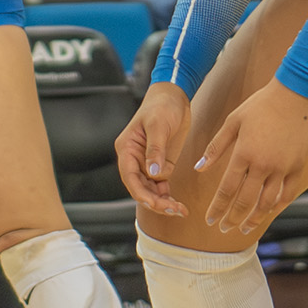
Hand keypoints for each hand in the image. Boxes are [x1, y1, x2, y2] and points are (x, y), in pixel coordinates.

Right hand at [117, 82, 193, 216]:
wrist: (174, 96)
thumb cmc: (162, 105)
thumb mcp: (158, 125)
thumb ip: (155, 150)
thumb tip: (153, 173)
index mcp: (127, 149)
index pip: (129, 177)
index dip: (140, 193)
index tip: (154, 203)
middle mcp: (134, 159)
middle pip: (140, 188)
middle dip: (154, 202)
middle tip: (173, 210)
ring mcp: (147, 163)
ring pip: (150, 190)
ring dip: (163, 202)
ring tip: (180, 210)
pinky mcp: (160, 164)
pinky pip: (160, 186)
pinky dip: (167, 196)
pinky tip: (179, 204)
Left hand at [195, 79, 307, 235]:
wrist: (295, 95)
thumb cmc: (260, 105)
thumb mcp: (233, 121)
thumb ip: (216, 147)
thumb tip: (199, 168)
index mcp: (244, 154)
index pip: (227, 189)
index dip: (217, 207)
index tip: (210, 219)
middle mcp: (263, 165)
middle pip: (245, 201)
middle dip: (232, 218)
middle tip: (223, 228)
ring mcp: (282, 167)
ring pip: (266, 203)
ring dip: (253, 218)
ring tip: (244, 227)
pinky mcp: (298, 166)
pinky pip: (288, 193)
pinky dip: (277, 206)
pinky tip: (268, 212)